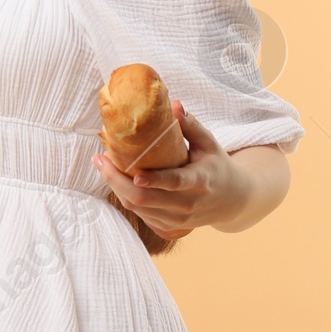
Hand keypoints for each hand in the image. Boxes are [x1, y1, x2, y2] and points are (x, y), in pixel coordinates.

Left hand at [93, 104, 253, 240]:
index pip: (175, 183)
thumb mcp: (209, 144)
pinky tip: (117, 180)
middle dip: (116, 180)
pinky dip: (125, 197)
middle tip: (100, 160)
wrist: (231, 202)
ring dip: (116, 188)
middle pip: (145, 198)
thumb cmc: (216, 166)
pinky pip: (140, 215)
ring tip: (102, 165)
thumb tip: (174, 103)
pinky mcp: (168, 228)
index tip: (135, 173)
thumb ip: (191, 125)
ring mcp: (177, 220)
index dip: (154, 180)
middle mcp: (187, 204)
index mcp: (200, 181)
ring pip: (137, 208)